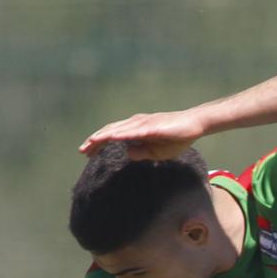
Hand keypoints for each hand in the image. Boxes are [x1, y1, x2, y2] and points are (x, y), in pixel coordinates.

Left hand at [80, 109, 206, 158]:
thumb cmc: (177, 138)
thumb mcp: (157, 152)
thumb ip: (141, 152)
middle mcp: (136, 122)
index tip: (87, 153)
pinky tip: (112, 138)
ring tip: (91, 143)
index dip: (98, 143)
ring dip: (104, 135)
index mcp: (135, 128)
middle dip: (95, 141)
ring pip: (118, 129)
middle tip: (82, 151)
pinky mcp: (152, 126)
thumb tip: (127, 154)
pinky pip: (134, 131)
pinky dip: (121, 134)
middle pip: (110, 130)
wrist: (194, 125)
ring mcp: (143, 122)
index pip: (112, 134)